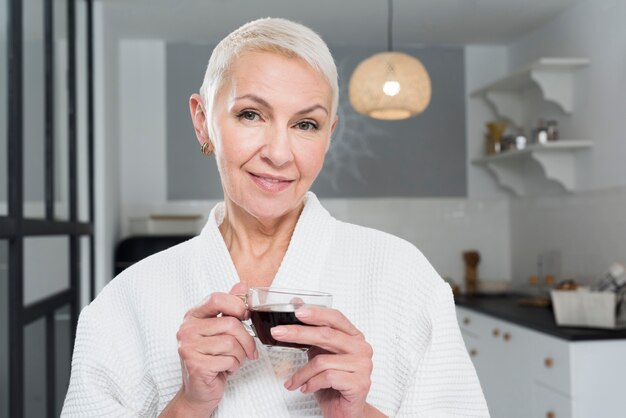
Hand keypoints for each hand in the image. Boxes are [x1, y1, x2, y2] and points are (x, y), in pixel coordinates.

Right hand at [166, 283, 256, 416]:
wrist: (198, 390)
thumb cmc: (211, 358)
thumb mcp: (220, 330)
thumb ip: (229, 306)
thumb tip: (241, 285)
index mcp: (193, 316)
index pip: (216, 299)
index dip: (237, 305)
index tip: (245, 316)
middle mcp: (187, 329)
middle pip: (231, 324)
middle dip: (246, 340)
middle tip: (248, 350)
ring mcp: (189, 347)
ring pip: (232, 343)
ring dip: (240, 356)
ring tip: (232, 360)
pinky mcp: (195, 364)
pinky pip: (228, 360)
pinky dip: (234, 367)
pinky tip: (225, 369)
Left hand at [273, 306, 373, 417]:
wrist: (344, 413)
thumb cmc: (332, 383)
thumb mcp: (319, 353)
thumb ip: (312, 331)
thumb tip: (297, 304)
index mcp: (354, 337)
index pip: (336, 318)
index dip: (317, 313)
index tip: (297, 310)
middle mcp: (362, 348)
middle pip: (327, 335)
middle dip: (298, 333)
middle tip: (278, 333)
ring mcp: (363, 366)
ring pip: (322, 360)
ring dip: (302, 373)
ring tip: (294, 381)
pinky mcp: (359, 383)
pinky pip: (327, 377)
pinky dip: (311, 384)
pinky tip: (306, 389)